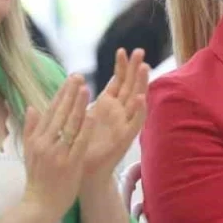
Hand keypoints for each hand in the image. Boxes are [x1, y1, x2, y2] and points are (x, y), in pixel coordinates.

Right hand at [20, 75, 94, 217]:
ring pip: (69, 125)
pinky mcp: (69, 164)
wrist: (39, 206)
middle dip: (70, 94)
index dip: (61, 94)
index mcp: (36, 139)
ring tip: (86, 88)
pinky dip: (86, 128)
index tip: (70, 79)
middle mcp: (45, 143)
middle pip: (59, 114)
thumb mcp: (29, 152)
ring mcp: (57, 153)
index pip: (50, 111)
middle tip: (79, 76)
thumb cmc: (37, 179)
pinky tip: (93, 114)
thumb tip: (32, 106)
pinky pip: (79, 143)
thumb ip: (30, 129)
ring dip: (78, 106)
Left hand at [79, 48, 148, 184]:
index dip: (121, 67)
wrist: (83, 172)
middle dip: (135, 69)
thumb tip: (77, 78)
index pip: (118, 81)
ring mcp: (123, 125)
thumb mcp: (81, 115)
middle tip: (140, 51)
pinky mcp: (125, 139)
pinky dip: (139, 110)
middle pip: (130, 86)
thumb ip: (82, 98)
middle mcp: (119, 113)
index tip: (121, 50)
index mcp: (108, 106)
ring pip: (136, 100)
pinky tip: (141, 98)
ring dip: (141, 84)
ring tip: (145, 67)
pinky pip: (134, 123)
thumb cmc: (81, 145)